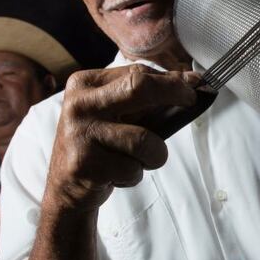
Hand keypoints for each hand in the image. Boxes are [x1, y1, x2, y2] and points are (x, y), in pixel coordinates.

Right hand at [47, 66, 199, 211]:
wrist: (66, 186)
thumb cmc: (101, 145)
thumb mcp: (117, 114)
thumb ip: (147, 98)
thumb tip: (190, 81)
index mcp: (86, 84)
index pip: (136, 73)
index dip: (171, 78)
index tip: (194, 83)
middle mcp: (80, 104)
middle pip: (139, 87)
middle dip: (174, 92)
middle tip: (191, 100)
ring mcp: (80, 134)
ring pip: (144, 139)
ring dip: (155, 155)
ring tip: (140, 160)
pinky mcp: (84, 164)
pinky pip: (132, 168)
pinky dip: (134, 175)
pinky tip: (118, 174)